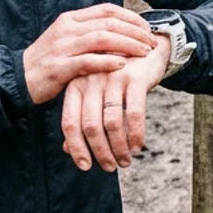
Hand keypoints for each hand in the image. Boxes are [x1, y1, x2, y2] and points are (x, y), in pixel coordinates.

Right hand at [22, 4, 157, 104]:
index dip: (130, 17)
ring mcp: (63, 47)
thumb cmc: (48, 62)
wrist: (18, 78)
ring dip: (127, 44)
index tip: (146, 28)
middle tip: (152, 42)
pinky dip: (107, 62)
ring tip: (144, 53)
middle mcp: (67, 29)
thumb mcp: (67, 41)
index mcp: (70, 19)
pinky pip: (88, 61)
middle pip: (109, 23)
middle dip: (135, 31)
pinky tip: (122, 65)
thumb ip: (88, 34)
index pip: (106, 10)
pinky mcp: (59, 67)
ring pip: (102, 39)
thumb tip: (119, 32)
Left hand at [61, 36, 169, 171]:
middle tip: (110, 167)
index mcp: (76, 85)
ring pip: (111, 122)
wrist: (145, 46)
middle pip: (89, 125)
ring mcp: (112, 78)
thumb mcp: (95, 93)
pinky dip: (135, 134)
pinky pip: (134, 113)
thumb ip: (80, 118)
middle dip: (99, 151)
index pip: (69, 122)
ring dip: (118, 147)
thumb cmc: (116, 76)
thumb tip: (67, 150)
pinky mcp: (135, 78)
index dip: (75, 147)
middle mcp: (91, 80)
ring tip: (125, 161)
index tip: (85, 166)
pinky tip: (137, 146)